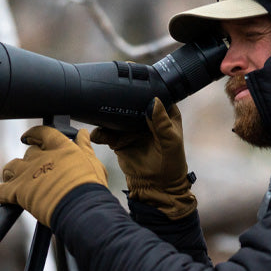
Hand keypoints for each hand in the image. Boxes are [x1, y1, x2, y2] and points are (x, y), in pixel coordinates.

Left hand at [0, 127, 106, 226]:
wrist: (80, 208)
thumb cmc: (91, 188)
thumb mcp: (93, 164)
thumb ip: (85, 147)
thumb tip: (83, 134)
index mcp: (61, 148)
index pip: (43, 133)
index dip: (34, 134)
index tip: (29, 137)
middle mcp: (42, 157)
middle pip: (28, 153)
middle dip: (29, 160)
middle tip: (33, 169)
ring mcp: (28, 173)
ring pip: (11, 167)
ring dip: (11, 173)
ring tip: (13, 179)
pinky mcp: (18, 191)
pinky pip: (0, 191)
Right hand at [91, 99, 195, 218]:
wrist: (157, 187)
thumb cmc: (172, 165)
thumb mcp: (171, 142)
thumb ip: (162, 124)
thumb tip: (154, 102)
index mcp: (164, 114)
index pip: (155, 94)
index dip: (146, 87)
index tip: (134, 82)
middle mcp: (146, 118)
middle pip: (131, 102)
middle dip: (121, 99)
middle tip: (111, 99)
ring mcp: (131, 128)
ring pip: (116, 116)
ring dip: (107, 116)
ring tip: (101, 120)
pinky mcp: (119, 140)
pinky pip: (106, 133)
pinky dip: (100, 133)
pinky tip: (98, 135)